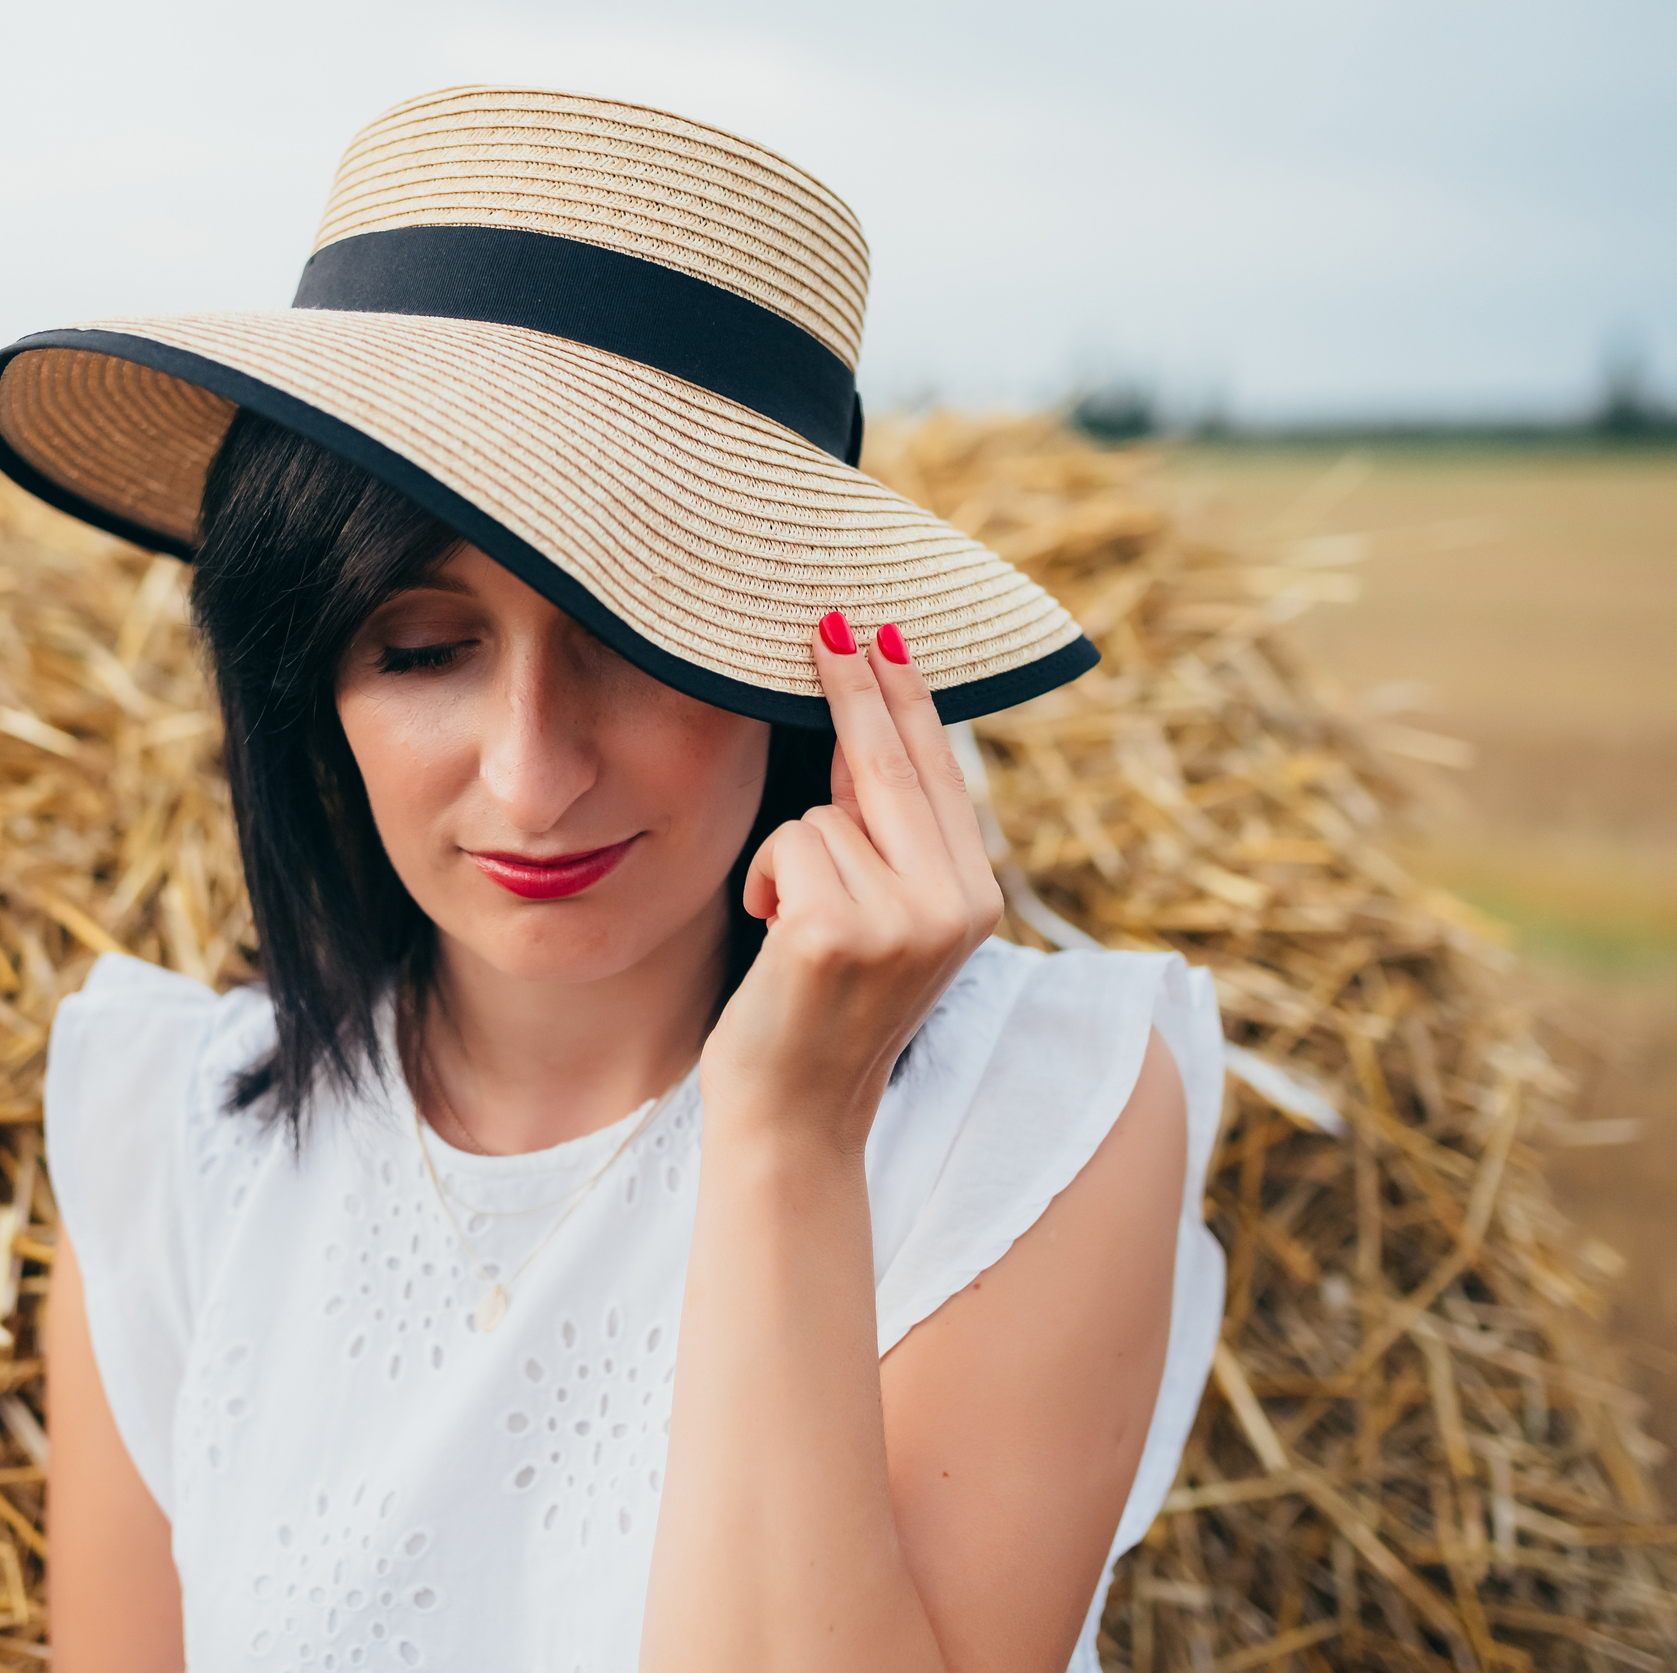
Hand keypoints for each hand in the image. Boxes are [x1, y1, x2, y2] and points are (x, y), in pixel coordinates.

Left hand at [699, 615, 1003, 1156]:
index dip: (907, 699)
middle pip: (893, 763)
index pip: (936, 774)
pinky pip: (787, 844)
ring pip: (820, 813)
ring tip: (789, 926)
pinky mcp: (837, 931)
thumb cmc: (818, 1010)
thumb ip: (888, 839)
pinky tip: (771, 936)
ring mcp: (901, 920)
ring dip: (786, 856)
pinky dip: (763, 880)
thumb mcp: (880, 919)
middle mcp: (953, 904)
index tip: (884, 634)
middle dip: (855, 685)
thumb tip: (867, 724)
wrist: (796, 1116)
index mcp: (974, 898)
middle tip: (825, 620)